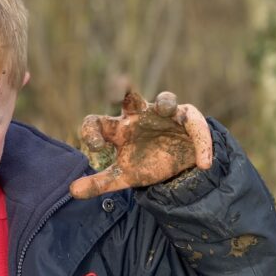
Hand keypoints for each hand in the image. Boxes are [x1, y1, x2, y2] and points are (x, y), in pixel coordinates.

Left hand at [70, 90, 212, 199]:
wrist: (178, 166)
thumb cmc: (147, 163)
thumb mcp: (124, 176)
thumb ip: (99, 183)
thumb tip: (72, 191)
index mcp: (118, 129)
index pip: (97, 122)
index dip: (91, 131)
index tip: (95, 147)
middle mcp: (138, 116)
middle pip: (129, 98)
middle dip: (124, 90)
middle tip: (120, 84)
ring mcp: (164, 115)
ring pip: (166, 100)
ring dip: (166, 102)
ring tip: (167, 108)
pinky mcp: (188, 119)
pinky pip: (195, 124)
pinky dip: (201, 142)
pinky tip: (204, 164)